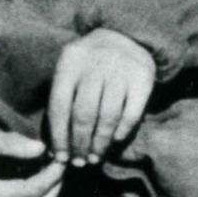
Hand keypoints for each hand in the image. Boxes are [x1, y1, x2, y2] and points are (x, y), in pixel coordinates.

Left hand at [45, 28, 157, 166]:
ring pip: (107, 117)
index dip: (58, 137)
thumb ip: (62, 101)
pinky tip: (115, 140)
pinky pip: (131, 113)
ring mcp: (121, 70)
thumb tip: (54, 147)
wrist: (126, 34)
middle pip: (83, 114)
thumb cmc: (90, 63)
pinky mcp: (143, 77)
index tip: (61, 158)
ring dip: (100, 143)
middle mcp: (95, 64)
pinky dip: (122, 131)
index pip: (59, 106)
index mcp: (70, 62)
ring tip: (95, 157)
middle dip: (80, 144)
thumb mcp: (71, 70)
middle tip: (80, 161)